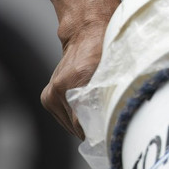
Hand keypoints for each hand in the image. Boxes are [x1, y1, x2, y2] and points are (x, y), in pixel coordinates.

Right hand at [41, 23, 106, 139]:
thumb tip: (121, 120)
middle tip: (107, 122)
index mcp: (77, 81)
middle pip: (77, 128)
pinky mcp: (47, 97)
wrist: (86, 33)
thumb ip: (115, 96)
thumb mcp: (115, 72)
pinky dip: (75, 117)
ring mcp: (51, 93)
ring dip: (83, 122)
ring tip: (96, 109)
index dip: (99, 132)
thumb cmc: (104, 50)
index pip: (84, 125)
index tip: (109, 135)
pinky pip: (64, 118)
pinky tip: (85, 106)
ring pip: (70, 125)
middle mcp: (60, 88)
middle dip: (92, 128)